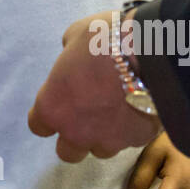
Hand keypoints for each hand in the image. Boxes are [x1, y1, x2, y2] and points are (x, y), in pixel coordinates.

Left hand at [28, 9, 160, 160]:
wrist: (151, 53)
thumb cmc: (103, 41)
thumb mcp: (75, 37)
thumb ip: (69, 57)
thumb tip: (74, 61)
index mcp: (53, 107)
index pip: (38, 126)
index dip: (48, 117)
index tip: (58, 105)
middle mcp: (77, 132)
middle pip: (67, 152)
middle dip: (75, 137)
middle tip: (86, 115)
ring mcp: (109, 141)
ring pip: (101, 150)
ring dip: (104, 135)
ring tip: (116, 111)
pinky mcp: (138, 141)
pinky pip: (130, 141)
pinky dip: (131, 129)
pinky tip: (139, 108)